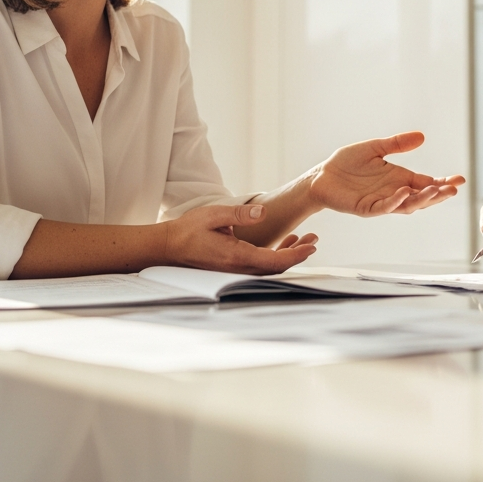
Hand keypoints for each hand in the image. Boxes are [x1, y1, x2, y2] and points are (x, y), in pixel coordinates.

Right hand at [163, 203, 318, 273]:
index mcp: (237, 256)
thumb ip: (238, 214)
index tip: (311, 246)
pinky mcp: (234, 266)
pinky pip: (261, 264)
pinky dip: (276, 254)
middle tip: (314, 240)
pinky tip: (285, 241)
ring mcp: (236, 269)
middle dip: (298, 254)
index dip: (296, 255)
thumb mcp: (214, 214)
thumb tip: (262, 212)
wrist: (168, 246)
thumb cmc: (189, 229)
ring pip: (270, 267)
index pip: (274, 261)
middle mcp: (239, 268)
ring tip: (305, 239)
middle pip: (276, 267)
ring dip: (289, 254)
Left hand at [308, 131, 464, 215]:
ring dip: (422, 199)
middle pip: (422, 197)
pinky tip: (404, 192)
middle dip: (439, 194)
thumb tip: (422, 136)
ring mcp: (382, 201)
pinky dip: (395, 201)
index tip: (460, 179)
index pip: (426, 183)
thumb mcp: (376, 148)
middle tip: (454, 189)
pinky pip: (384, 207)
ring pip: (407, 205)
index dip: (443, 183)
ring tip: (436, 191)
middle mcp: (394, 192)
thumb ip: (397, 144)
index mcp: (399, 178)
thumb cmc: (347, 163)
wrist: (323, 175)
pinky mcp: (366, 208)